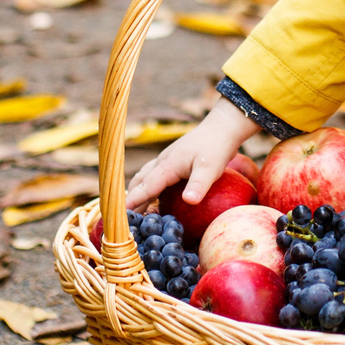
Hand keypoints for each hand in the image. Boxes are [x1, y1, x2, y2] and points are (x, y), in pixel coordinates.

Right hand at [125, 100, 259, 209]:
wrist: (222, 127)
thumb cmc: (216, 147)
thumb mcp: (210, 168)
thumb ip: (199, 184)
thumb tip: (189, 201)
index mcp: (168, 165)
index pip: (146, 186)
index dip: (134, 200)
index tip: (122, 213)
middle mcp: (163, 162)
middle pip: (140, 181)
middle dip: (132, 197)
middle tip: (125, 217)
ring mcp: (167, 160)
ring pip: (146, 176)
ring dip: (139, 190)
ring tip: (135, 208)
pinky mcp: (174, 161)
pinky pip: (155, 175)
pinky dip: (149, 186)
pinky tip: (156, 196)